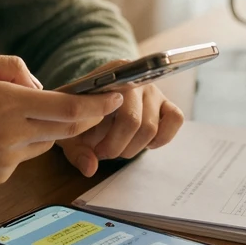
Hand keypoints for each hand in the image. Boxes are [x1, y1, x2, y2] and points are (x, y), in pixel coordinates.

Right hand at [0, 54, 123, 184]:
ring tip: (18, 113)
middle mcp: (10, 135)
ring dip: (48, 128)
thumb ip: (12, 67)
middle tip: (99, 104)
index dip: (98, 104)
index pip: (68, 109)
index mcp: (5, 103)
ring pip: (46, 142)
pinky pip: (24, 156)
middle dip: (88, 118)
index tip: (116, 96)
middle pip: (68, 129)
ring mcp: (6, 160)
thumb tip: (41, 86)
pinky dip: (22, 142)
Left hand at [57, 60, 184, 176]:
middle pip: (133, 121)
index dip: (105, 136)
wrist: (91, 101)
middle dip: (117, 146)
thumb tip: (91, 168)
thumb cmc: (80, 115)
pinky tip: (144, 144)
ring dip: (133, 147)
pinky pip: (175, 119)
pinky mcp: (166, 103)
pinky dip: (161, 138)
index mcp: (110, 75)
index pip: (114, 106)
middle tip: (103, 152)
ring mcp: (153, 90)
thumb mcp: (70, 130)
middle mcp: (135, 79)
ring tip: (117, 148)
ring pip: (151, 127)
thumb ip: (76, 150)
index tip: (96, 148)